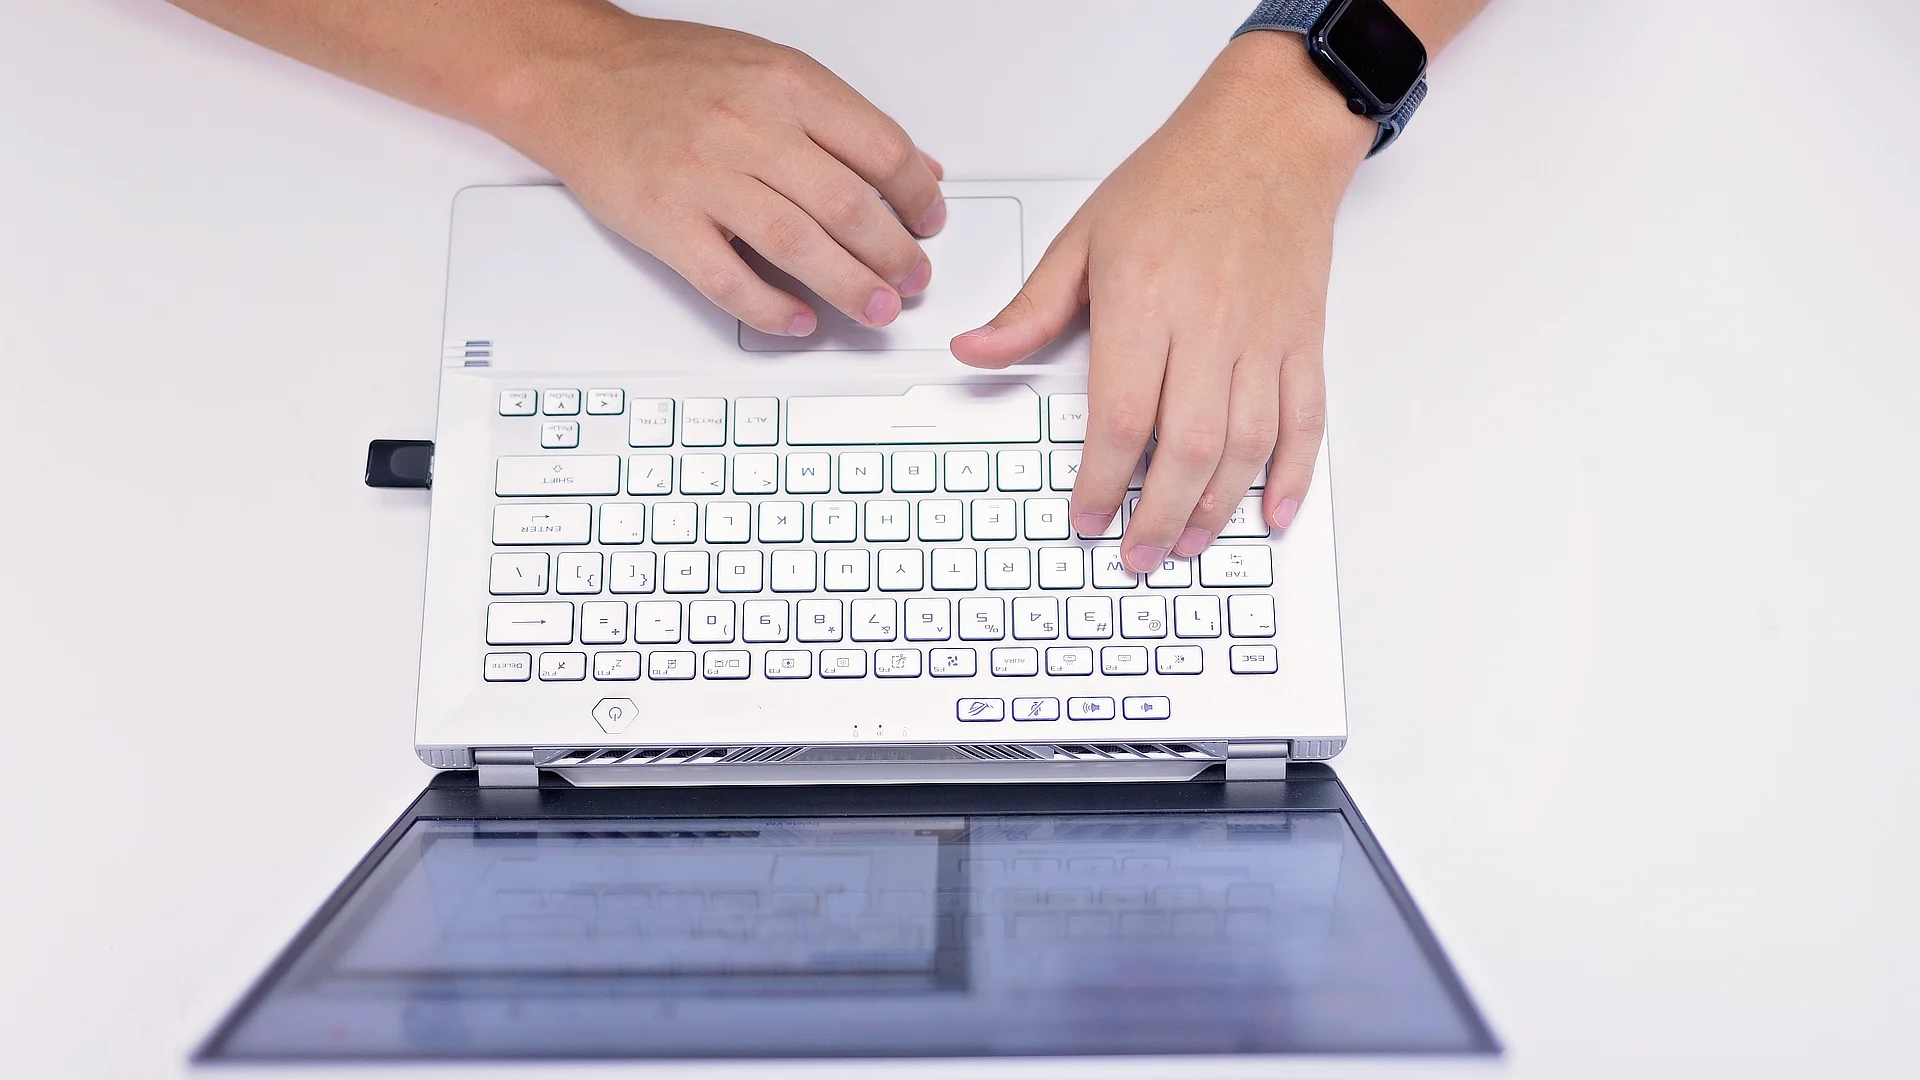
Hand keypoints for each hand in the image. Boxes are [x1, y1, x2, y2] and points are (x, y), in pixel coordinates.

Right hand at [492, 15, 945, 335]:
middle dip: (895, 255)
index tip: (929, 224)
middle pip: (849, 206)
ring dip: (851, 288)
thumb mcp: (769, 69)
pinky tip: (799, 320)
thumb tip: (915, 168)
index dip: (918, 197)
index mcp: (785, 85)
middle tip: (912, 280)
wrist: (575, 77)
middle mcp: (749, 128)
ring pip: (800, 246)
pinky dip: (772, 309)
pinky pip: (729, 280)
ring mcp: (705, 177)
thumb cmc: (668, 74)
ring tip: (877, 309)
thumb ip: (842, 119)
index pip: (881, 149)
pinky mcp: (664, 222)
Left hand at [952, 32, 1374, 571]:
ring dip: (1215, 509)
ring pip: (1246, 446)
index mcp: (1145, 300)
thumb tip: (975, 351)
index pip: (1121, 416)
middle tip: (1135, 557)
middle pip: (1187, 448)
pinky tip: (1271, 513)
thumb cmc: (1178, 179)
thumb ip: (1031, 308)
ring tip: (1185, 546)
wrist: (1267, 135)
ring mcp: (1263, 336)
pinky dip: (1292, 474)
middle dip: (1157, 518)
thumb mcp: (1084, 235)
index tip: (1086, 516)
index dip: (1102, 481)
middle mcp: (1209, 323)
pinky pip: (1304, 420)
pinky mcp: (1301, 339)